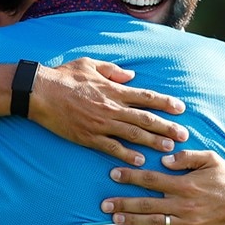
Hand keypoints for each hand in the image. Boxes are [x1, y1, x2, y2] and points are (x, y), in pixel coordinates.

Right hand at [29, 58, 188, 164]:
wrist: (40, 92)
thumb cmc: (64, 76)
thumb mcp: (90, 64)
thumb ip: (113, 70)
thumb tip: (131, 76)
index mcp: (113, 90)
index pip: (146, 97)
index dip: (165, 103)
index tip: (180, 108)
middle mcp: (111, 107)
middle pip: (145, 119)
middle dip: (167, 127)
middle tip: (184, 134)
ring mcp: (100, 124)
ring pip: (133, 135)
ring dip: (153, 142)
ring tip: (170, 149)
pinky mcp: (88, 137)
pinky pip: (111, 147)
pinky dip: (127, 154)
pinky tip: (140, 161)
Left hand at [101, 150, 224, 224]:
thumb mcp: (211, 159)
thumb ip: (186, 157)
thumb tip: (164, 160)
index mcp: (186, 184)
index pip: (152, 180)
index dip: (131, 177)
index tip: (113, 175)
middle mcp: (184, 204)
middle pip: (147, 203)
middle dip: (123, 203)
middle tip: (104, 204)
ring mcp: (188, 223)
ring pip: (154, 223)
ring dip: (132, 222)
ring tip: (115, 220)